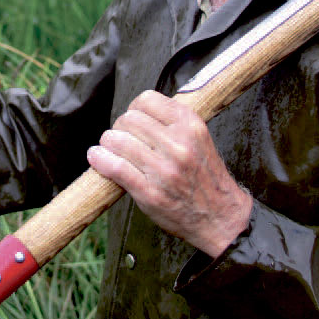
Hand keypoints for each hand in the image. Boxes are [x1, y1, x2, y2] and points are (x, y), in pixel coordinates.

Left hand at [87, 90, 251, 256]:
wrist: (222, 218)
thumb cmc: (205, 178)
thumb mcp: (199, 139)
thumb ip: (172, 123)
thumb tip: (135, 111)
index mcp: (190, 126)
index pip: (147, 100)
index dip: (133, 108)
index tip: (132, 121)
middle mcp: (178, 144)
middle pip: (129, 120)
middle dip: (119, 128)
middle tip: (121, 140)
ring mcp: (164, 169)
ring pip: (118, 140)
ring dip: (107, 143)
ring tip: (109, 149)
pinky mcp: (150, 192)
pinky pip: (115, 167)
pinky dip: (100, 159)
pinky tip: (97, 157)